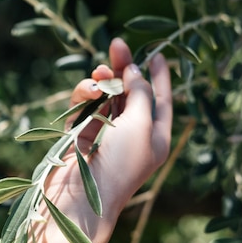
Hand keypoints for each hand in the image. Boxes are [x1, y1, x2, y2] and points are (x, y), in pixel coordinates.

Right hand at [47, 37, 172, 214]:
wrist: (82, 197)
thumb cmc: (120, 163)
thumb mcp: (141, 125)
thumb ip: (141, 93)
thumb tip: (134, 72)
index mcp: (155, 136)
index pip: (162, 100)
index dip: (160, 76)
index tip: (157, 52)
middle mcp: (132, 134)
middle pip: (131, 93)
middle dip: (125, 69)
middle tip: (117, 45)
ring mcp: (105, 135)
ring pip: (106, 98)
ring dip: (104, 82)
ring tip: (100, 72)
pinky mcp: (80, 135)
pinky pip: (84, 107)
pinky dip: (86, 95)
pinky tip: (88, 90)